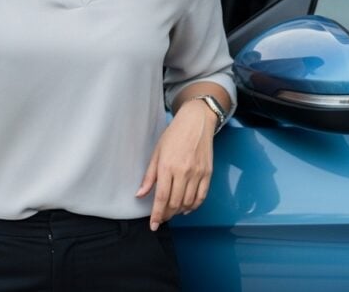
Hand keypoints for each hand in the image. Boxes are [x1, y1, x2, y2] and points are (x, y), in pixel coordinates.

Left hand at [136, 100, 215, 230]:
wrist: (196, 123)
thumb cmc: (173, 135)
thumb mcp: (156, 152)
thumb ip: (149, 176)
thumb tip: (140, 194)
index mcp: (167, 166)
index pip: (161, 197)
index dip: (157, 214)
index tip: (154, 225)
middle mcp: (183, 172)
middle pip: (175, 203)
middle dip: (167, 214)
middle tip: (161, 218)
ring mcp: (197, 173)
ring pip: (188, 202)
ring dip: (179, 211)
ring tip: (172, 212)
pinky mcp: (208, 174)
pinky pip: (201, 197)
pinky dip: (194, 206)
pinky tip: (186, 208)